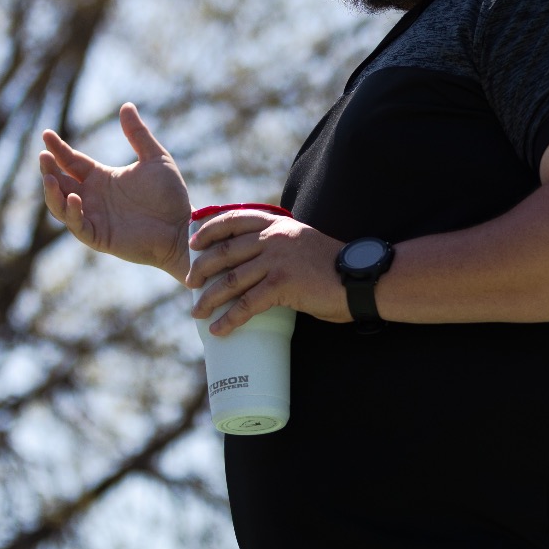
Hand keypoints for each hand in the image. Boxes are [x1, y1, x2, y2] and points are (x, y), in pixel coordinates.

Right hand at [39, 104, 191, 276]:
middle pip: (60, 182)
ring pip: (60, 205)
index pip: (71, 161)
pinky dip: (72, 212)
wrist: (182, 226)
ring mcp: (93, 217)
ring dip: (52, 192)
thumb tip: (126, 105)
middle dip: (49, 169)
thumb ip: (138, 134)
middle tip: (44, 156)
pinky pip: (77, 224)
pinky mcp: (98, 236)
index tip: (46, 133)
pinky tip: (75, 198)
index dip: (57, 149)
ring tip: (50, 177)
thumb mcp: (155, 158)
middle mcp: (92, 196)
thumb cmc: (169, 195)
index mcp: (101, 177)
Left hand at [188, 209, 346, 334]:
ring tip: (197, 312)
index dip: (209, 230)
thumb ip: (280, 244)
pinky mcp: (282, 284)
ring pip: (231, 279)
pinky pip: (247, 304)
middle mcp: (274, 238)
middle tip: (190, 282)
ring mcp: (277, 260)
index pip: (234, 219)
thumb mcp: (302, 242)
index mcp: (278, 224)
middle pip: (225, 250)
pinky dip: (229, 319)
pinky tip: (219, 330)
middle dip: (201, 268)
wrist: (359, 278)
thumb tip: (255, 261)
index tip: (193, 242)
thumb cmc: (332, 266)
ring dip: (209, 298)